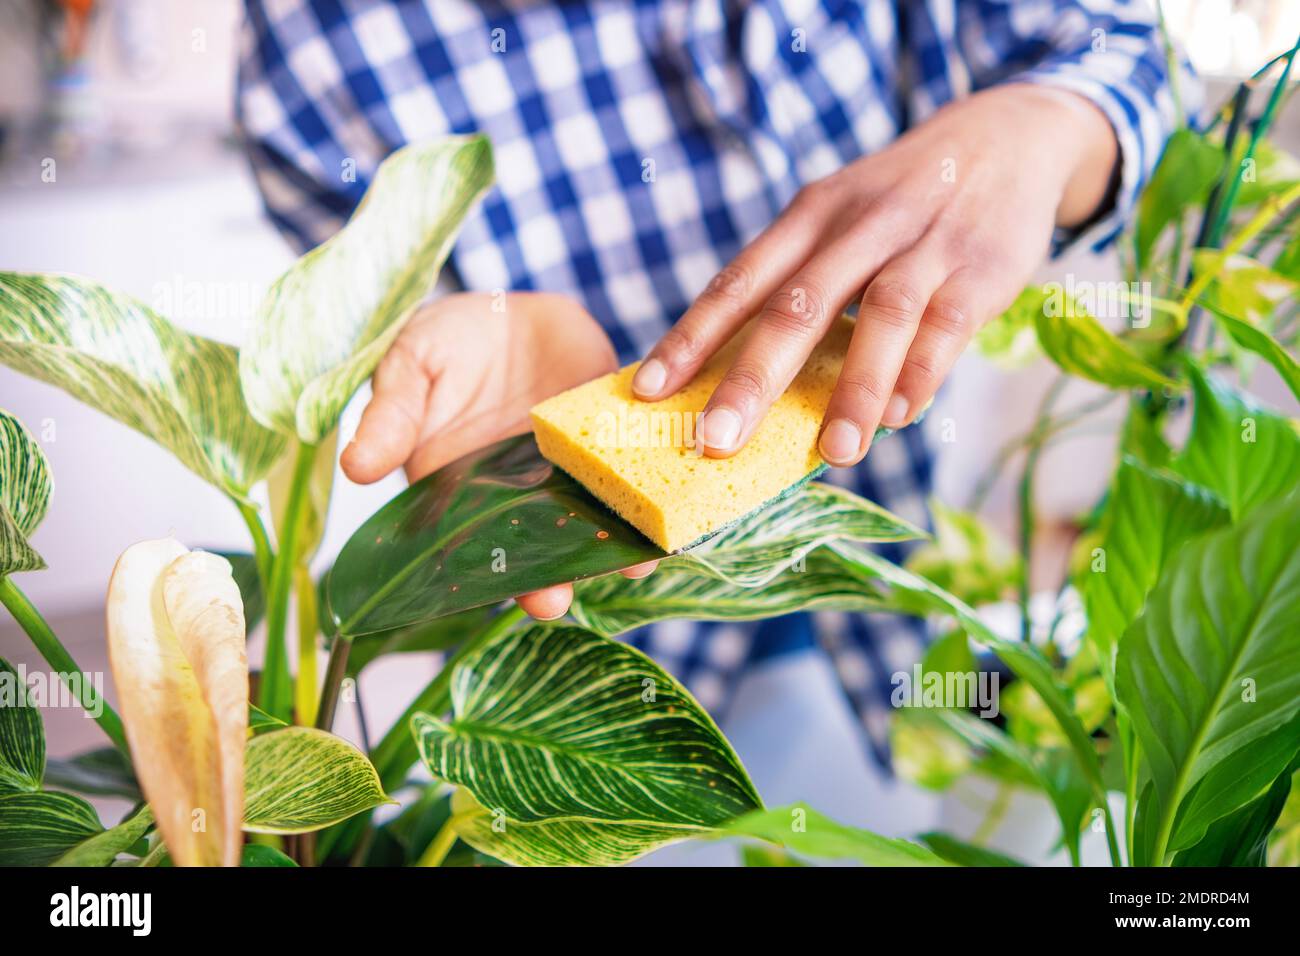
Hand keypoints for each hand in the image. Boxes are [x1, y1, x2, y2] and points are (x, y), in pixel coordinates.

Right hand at [341, 291, 657, 618]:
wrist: (501, 307)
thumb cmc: (443, 346)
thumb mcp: (409, 371)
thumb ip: (392, 417)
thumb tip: (355, 465)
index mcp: (472, 492)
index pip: (494, 550)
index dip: (518, 580)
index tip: (544, 599)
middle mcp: (530, 491)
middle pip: (558, 541)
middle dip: (583, 567)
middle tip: (617, 578)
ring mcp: (578, 463)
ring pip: (606, 507)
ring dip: (631, 530)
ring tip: (653, 551)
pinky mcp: (616, 428)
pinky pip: (642, 452)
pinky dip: (663, 468)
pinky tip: (689, 487)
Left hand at [631, 84, 1118, 465]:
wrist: (1007, 136)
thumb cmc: (900, 200)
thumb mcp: (839, 217)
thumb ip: (798, 284)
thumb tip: (737, 376)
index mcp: (809, 215)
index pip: (739, 281)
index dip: (690, 337)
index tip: (647, 392)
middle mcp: (858, 225)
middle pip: (797, 304)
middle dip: (751, 378)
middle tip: (714, 441)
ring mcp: (923, 244)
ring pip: (881, 316)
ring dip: (854, 390)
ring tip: (832, 454)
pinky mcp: (980, 267)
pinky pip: (948, 325)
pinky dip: (923, 371)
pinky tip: (900, 418)